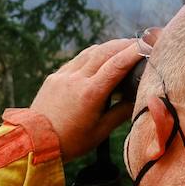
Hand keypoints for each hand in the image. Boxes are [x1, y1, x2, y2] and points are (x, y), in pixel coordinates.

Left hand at [30, 38, 141, 159]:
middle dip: (125, 44)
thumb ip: (121, 113)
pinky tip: (100, 57)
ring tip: (123, 47)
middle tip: (141, 43)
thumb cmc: (70, 142)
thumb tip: (140, 100)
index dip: (135, 52)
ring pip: (90, 52)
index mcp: (90, 94)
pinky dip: (92, 55)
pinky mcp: (54, 76)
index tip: (149, 45)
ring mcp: (63, 76)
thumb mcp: (100, 132)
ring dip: (109, 47)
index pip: (117, 65)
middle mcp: (76, 79)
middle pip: (105, 51)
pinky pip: (77, 59)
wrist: (34, 142)